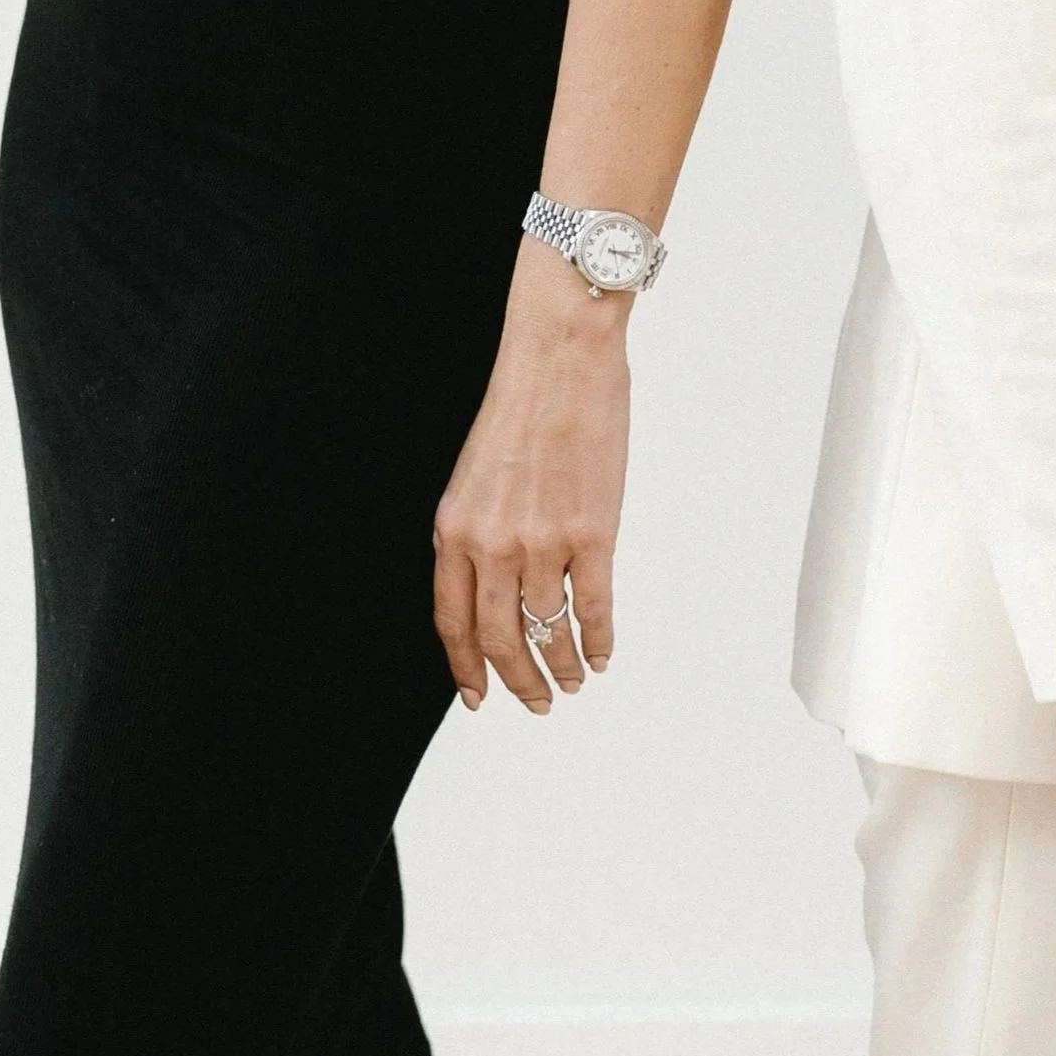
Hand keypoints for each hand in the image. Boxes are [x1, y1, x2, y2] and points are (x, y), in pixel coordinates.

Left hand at [433, 240, 630, 715]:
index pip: (452, 621)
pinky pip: (593, 607)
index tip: (480, 697)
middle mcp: (492, 544)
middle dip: (519, 681)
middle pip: (499, 639)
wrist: (561, 354)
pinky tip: (603, 653)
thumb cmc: (523, 401)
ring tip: (573, 681)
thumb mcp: (476, 473)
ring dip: (562, 668)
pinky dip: (599, 640)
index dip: (467, 668)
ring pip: (548, 632)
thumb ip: (479, 529)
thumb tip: (496, 584)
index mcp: (455, 528)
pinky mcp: (591, 532)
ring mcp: (542, 541)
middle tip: (536, 701)